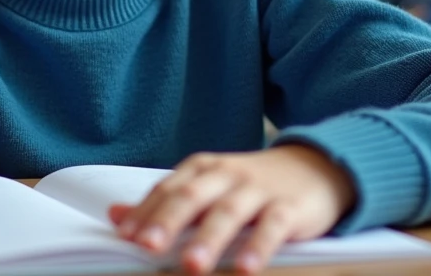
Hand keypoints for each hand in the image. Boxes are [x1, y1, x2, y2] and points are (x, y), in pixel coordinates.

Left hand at [109, 146, 356, 274]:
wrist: (316, 166)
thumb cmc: (252, 184)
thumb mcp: (208, 187)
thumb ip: (165, 203)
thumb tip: (114, 215)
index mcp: (202, 169)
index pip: (167, 190)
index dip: (145, 212)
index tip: (124, 236)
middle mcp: (227, 175)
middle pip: (192, 196)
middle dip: (167, 221)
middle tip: (146, 246)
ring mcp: (259, 190)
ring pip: (230, 212)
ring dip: (209, 239)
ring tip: (191, 266)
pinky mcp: (290, 207)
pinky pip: (273, 227)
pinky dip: (259, 247)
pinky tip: (245, 268)